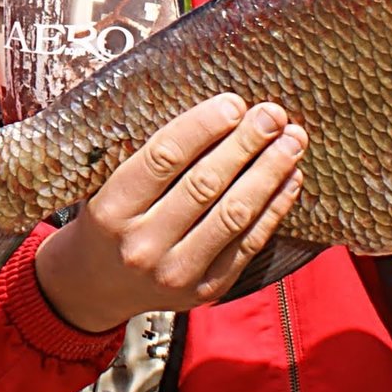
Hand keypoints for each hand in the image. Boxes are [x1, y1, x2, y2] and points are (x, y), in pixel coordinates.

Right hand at [35, 93, 306, 329]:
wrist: (99, 286)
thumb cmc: (112, 219)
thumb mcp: (112, 185)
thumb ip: (156, 157)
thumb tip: (224, 112)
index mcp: (111, 209)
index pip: (164, 157)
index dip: (204, 126)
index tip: (234, 103)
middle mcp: (142, 245)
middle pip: (205, 183)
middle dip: (246, 143)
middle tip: (274, 114)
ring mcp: (176, 272)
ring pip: (234, 213)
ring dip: (270, 172)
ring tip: (292, 141)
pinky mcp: (207, 288)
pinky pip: (250, 243)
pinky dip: (275, 207)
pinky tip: (290, 177)